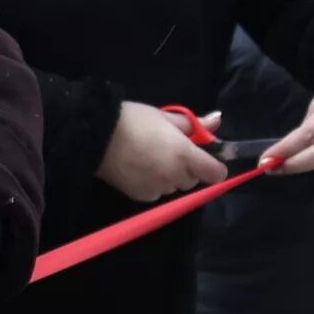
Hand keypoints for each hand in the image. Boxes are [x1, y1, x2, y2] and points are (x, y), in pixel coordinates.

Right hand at [97, 101, 224, 202]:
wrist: (96, 137)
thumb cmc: (133, 120)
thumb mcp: (164, 116)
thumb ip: (193, 124)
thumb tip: (217, 121)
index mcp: (185, 154)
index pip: (215, 173)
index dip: (214, 166)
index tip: (205, 157)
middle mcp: (175, 175)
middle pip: (193, 180)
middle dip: (188, 169)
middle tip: (171, 151)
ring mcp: (158, 189)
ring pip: (174, 187)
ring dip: (170, 177)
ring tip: (151, 160)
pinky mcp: (142, 196)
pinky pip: (157, 193)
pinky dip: (154, 184)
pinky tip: (140, 170)